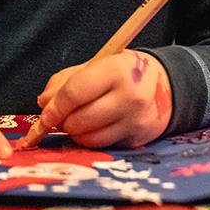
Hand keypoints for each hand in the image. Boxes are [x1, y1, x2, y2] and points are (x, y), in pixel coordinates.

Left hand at [35, 50, 171, 147]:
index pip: (75, 93)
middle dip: (62, 121)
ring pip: (89, 138)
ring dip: (74, 133)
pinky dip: (89, 140)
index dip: (54, 107)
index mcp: (116, 71)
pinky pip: (101, 145)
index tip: (45, 114)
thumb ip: (66, 80)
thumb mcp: (96, 64)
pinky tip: (91, 128)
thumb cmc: (123, 72)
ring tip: (76, 121)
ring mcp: (134, 120)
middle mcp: (129, 97)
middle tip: (60, 116)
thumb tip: (44, 103)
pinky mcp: (136, 138)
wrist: (165, 85)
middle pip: (80, 120)